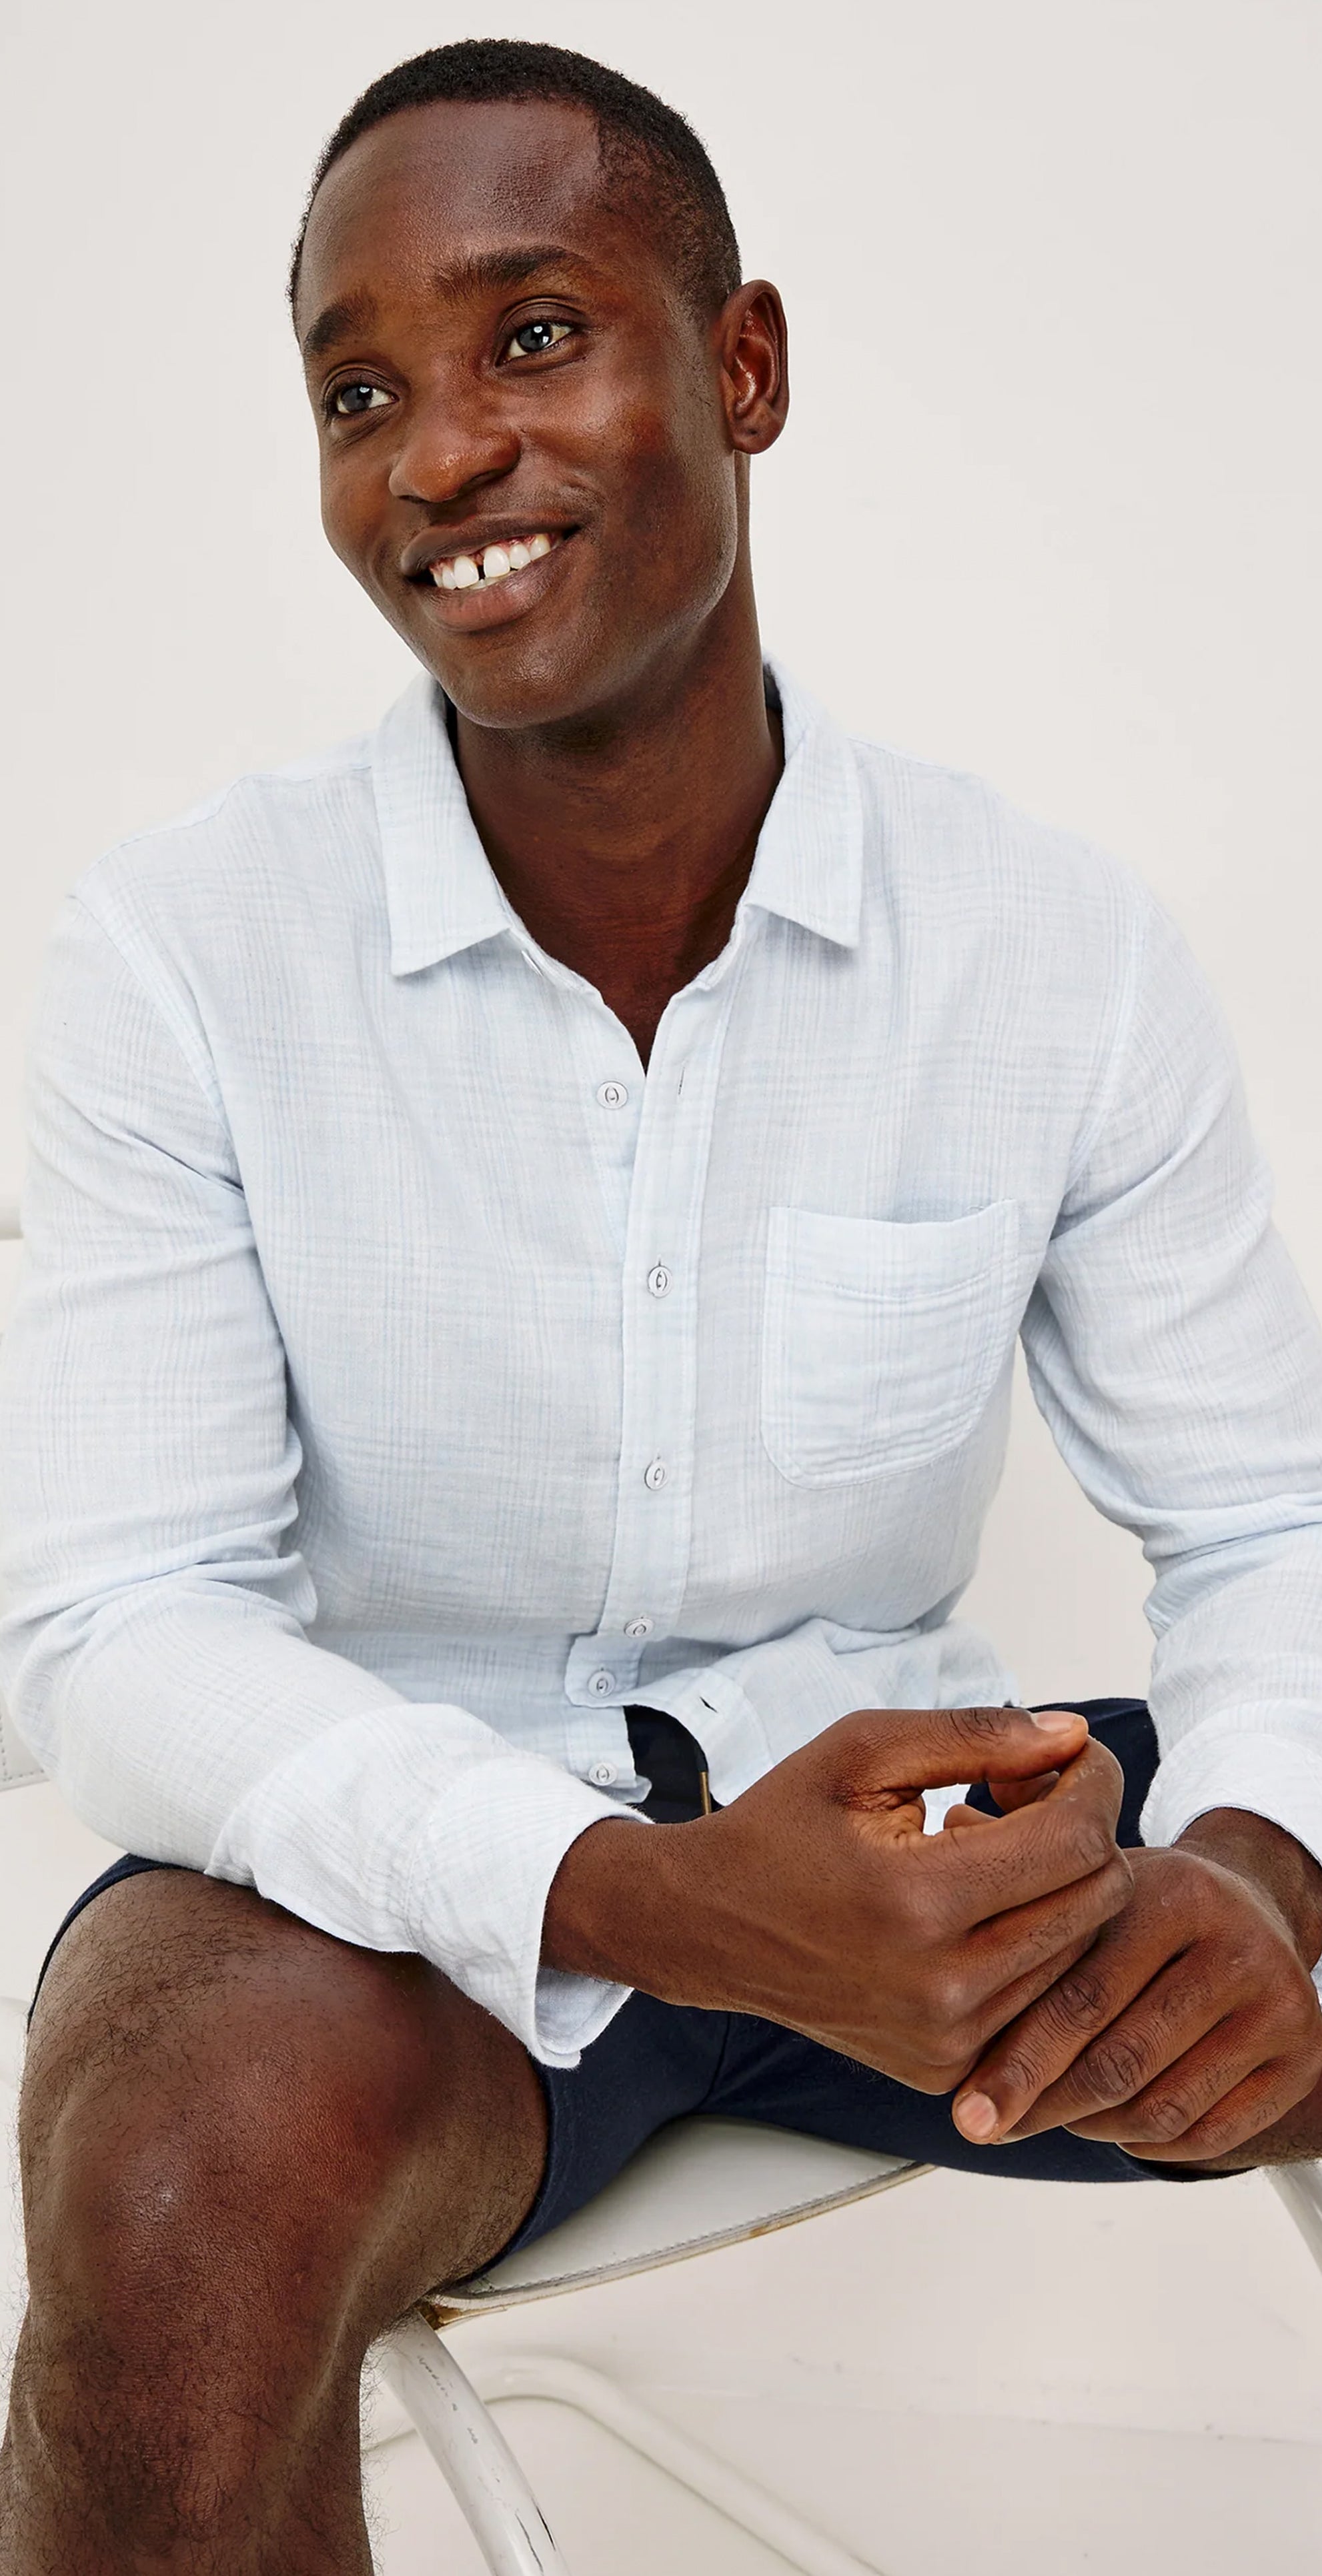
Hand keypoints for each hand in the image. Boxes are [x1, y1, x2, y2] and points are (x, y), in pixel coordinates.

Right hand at [544, 1705, 1130, 2088]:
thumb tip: (1074, 1736)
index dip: (1092, 1782)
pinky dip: (1029, 1941)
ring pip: (1079, 1950)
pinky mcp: (945, 2066)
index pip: (1076, 1842)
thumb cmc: (782, 1827)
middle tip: (1020, 1797)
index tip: (1067, 1756)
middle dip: (1082, 1830)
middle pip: (1097, 1899)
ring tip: (984, 1849)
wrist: (708, 1925)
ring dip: (1056, 1887)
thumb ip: (977, 1735)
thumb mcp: (864, 1750)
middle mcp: (943, 1988)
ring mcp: (947, 2040)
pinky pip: (1039, 1997)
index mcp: (919, 1901)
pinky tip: (972, 1904)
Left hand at [951, 1812, 1321, 2166]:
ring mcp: (1278, 2004)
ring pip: (1158, 2107)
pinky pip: (1207, 2133)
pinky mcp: (1302, 2056)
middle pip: (1118, 2060)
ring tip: (1045, 2116)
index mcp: (1176, 1893)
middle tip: (987, 2125)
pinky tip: (1107, 2123)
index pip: (1083, 1996)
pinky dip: (1144, 2141)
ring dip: (1088, 2126)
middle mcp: (1237, 1946)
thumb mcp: (1093, 1871)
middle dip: (1041, 2103)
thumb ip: (1024, 1863)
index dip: (1016, 2058)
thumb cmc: (1148, 1903)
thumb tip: (952, 1826)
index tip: (966, 2105)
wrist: (1252, 1910)